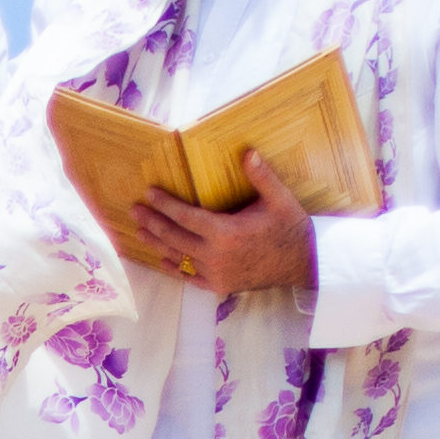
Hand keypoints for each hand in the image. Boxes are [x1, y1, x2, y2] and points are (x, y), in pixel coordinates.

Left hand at [116, 181, 317, 299]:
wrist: (304, 265)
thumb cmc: (291, 228)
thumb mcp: (279, 199)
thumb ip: (261, 176)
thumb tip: (248, 152)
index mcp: (226, 232)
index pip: (185, 216)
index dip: (164, 205)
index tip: (148, 194)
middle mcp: (215, 256)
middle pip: (173, 237)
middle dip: (152, 223)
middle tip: (134, 211)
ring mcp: (216, 274)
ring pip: (178, 258)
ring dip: (157, 244)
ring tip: (140, 232)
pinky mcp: (220, 287)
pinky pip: (190, 278)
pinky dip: (175, 268)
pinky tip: (162, 260)